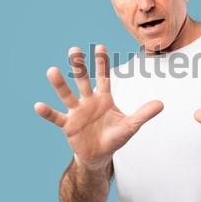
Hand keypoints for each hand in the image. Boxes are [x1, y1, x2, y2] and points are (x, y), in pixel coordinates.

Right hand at [34, 45, 163, 169]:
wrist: (100, 155)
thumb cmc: (115, 137)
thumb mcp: (131, 126)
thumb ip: (143, 114)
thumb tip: (161, 104)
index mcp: (104, 98)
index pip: (103, 77)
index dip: (102, 63)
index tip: (100, 46)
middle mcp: (89, 101)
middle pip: (83, 81)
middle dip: (79, 66)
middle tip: (74, 50)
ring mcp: (77, 112)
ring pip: (68, 95)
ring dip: (60, 84)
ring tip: (51, 71)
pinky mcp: (68, 125)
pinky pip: (57, 117)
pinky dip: (48, 112)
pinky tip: (38, 105)